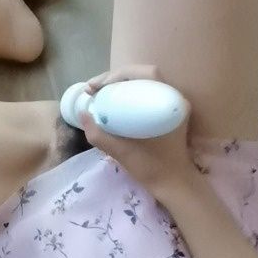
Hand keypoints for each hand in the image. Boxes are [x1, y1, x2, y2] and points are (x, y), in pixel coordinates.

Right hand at [80, 65, 194, 200]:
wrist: (173, 184)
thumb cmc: (152, 168)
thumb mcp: (121, 152)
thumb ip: (99, 135)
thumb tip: (83, 113)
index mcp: (169, 102)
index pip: (145, 74)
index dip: (118, 75)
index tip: (97, 87)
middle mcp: (175, 98)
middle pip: (143, 75)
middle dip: (115, 78)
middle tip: (94, 89)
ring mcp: (172, 104)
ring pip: (144, 83)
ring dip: (121, 84)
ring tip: (100, 92)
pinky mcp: (167, 113)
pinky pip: (146, 94)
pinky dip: (129, 93)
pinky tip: (114, 101)